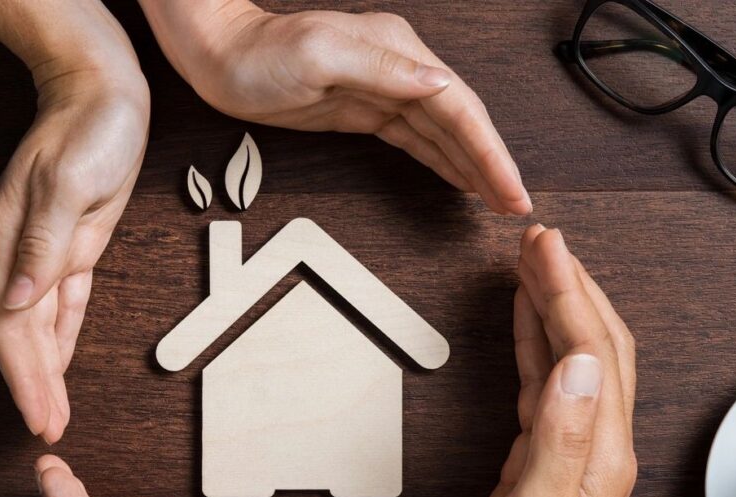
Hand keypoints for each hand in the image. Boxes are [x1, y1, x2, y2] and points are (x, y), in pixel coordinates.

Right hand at [0, 73, 147, 442]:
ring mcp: (45, 251)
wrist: (104, 96)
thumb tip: (17, 299)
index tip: (37, 416)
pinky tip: (61, 363)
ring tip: (52, 412)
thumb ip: (44, 244)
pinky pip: (64, 304)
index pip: (8, 324)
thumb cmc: (88, 130)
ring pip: (39, 325)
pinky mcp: (74, 247)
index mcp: (8, 239)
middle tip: (47, 430)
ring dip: (46, 370)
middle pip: (20, 334)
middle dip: (33, 386)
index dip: (22, 375)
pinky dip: (62, 338)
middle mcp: (19, 251)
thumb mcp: (69, 183)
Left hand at [140, 0, 529, 215]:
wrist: (219, 56)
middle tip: (516, 205)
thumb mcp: (320, 53)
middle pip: (461, 123)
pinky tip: (459, 177)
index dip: (490, 152)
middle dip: (492, 165)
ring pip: (443, 134)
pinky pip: (416, 139)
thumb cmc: (259, 54)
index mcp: (398, 54)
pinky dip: (442, 160)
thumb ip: (384, 68)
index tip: (511, 188)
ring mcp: (384, 90)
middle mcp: (400, 70)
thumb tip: (439, 83)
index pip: (460, 108)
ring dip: (473, 167)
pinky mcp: (366, 110)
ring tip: (499, 200)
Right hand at [450, 226, 636, 496]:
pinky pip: (547, 382)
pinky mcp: (546, 457)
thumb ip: (560, 440)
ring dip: (555, 303)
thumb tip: (577, 364)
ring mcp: (574, 449)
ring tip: (534, 262)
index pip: (591, 350)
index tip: (543, 246)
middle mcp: (597, 445)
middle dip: (569, 283)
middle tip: (539, 239)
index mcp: (600, 453)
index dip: (566, 291)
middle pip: (595, 342)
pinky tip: (524, 323)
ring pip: (573, 356)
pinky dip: (536, 341)